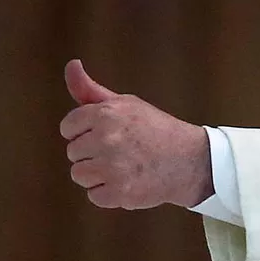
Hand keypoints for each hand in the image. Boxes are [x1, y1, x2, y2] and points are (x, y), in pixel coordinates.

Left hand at [60, 59, 213, 208]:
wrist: (190, 160)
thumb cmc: (155, 129)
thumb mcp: (126, 104)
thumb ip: (90, 90)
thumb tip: (71, 65)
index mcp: (106, 113)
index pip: (68, 127)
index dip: (86, 131)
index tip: (108, 133)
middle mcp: (106, 138)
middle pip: (73, 152)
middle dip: (92, 153)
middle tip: (122, 150)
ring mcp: (112, 167)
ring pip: (79, 175)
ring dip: (98, 174)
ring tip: (124, 166)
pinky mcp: (119, 191)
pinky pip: (94, 195)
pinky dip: (109, 193)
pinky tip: (129, 181)